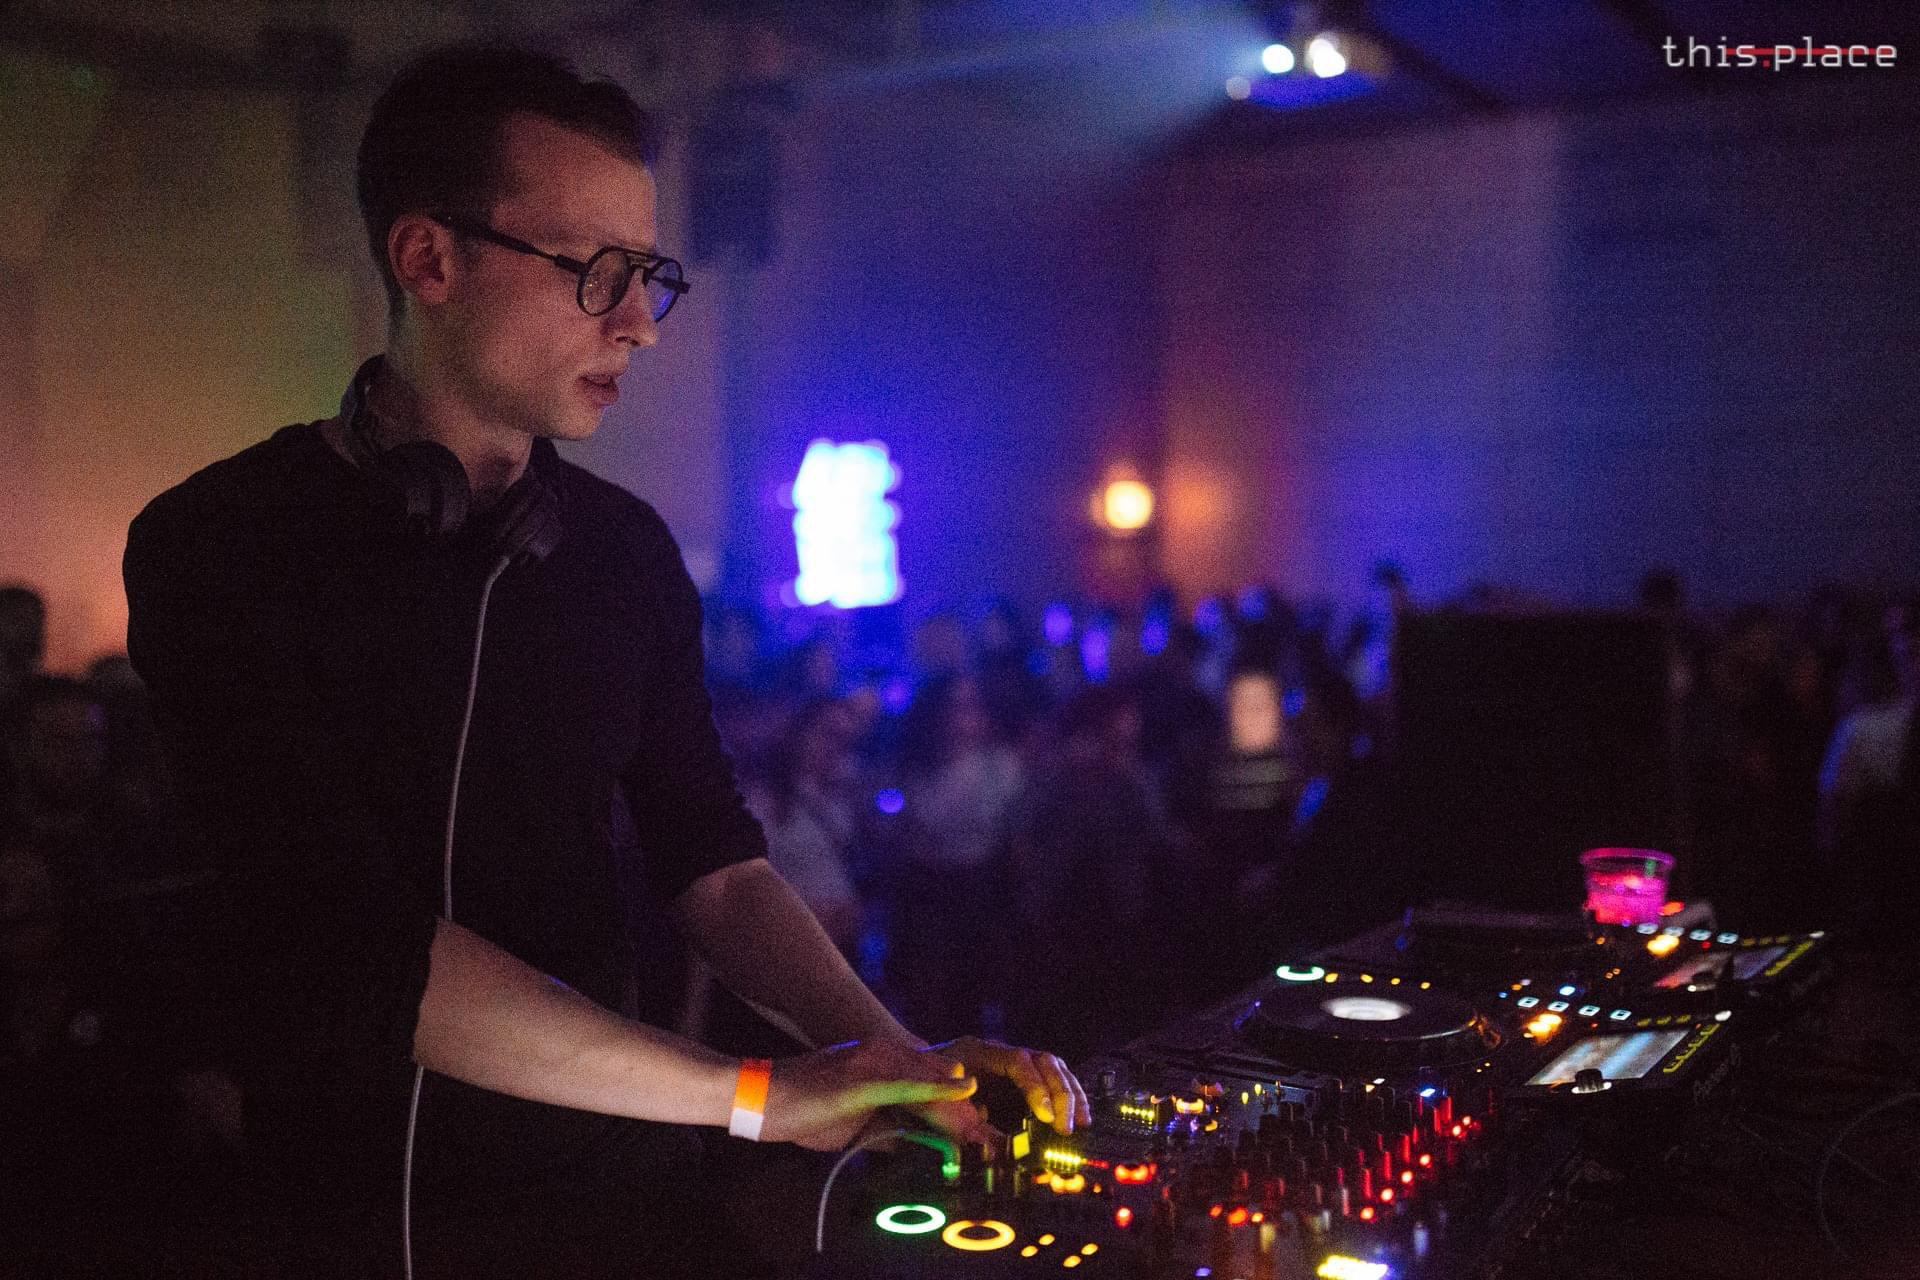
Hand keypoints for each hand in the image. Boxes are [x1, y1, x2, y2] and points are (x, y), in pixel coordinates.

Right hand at [763, 1040, 976, 1150]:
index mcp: (877, 1059)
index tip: (983, 1127)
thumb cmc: (800, 1107)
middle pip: (934, 1075)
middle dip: (963, 1106)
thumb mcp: (851, 1119)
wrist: (757, 1096)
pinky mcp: (860, 1077)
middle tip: (993, 1131)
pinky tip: (963, 1088)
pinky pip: (907, 1082)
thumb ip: (884, 1126)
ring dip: (957, 1102)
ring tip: (987, 1123)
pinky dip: (938, 1086)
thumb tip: (912, 1147)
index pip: (927, 1079)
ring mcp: (870, 1061)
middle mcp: (878, 1052)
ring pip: (927, 1078)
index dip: (955, 1103)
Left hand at [912, 1036, 1091, 1147]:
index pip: (1017, 1060)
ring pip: (1053, 1065)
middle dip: (1059, 1093)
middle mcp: (1001, 1049)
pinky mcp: (1021, 1071)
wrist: (918, 1071)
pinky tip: (1080, 1116)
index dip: (1035, 1086)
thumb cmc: (927, 1090)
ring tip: (1081, 1122)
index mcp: (978, 1051)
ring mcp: (1013, 1057)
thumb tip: (998, 1155)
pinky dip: (1068, 1094)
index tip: (1045, 1116)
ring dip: (1071, 1093)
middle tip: (1065, 1127)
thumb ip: (968, 1129)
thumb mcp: (940, 1108)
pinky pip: (1053, 1075)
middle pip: (1042, 1059)